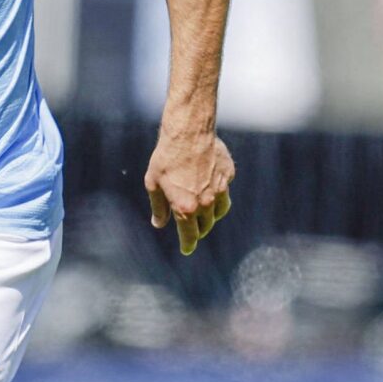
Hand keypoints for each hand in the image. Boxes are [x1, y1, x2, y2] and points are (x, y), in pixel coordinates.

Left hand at [146, 128, 234, 255]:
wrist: (188, 132)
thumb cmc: (166, 157)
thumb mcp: (154, 183)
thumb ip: (158, 207)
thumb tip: (159, 224)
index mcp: (186, 209)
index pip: (190, 236)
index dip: (188, 245)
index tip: (187, 249)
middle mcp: (205, 203)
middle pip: (206, 226)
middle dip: (199, 230)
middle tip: (193, 229)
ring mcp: (220, 189)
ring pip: (220, 211)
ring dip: (212, 216)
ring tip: (204, 212)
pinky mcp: (228, 175)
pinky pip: (225, 190)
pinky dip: (218, 192)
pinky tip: (209, 184)